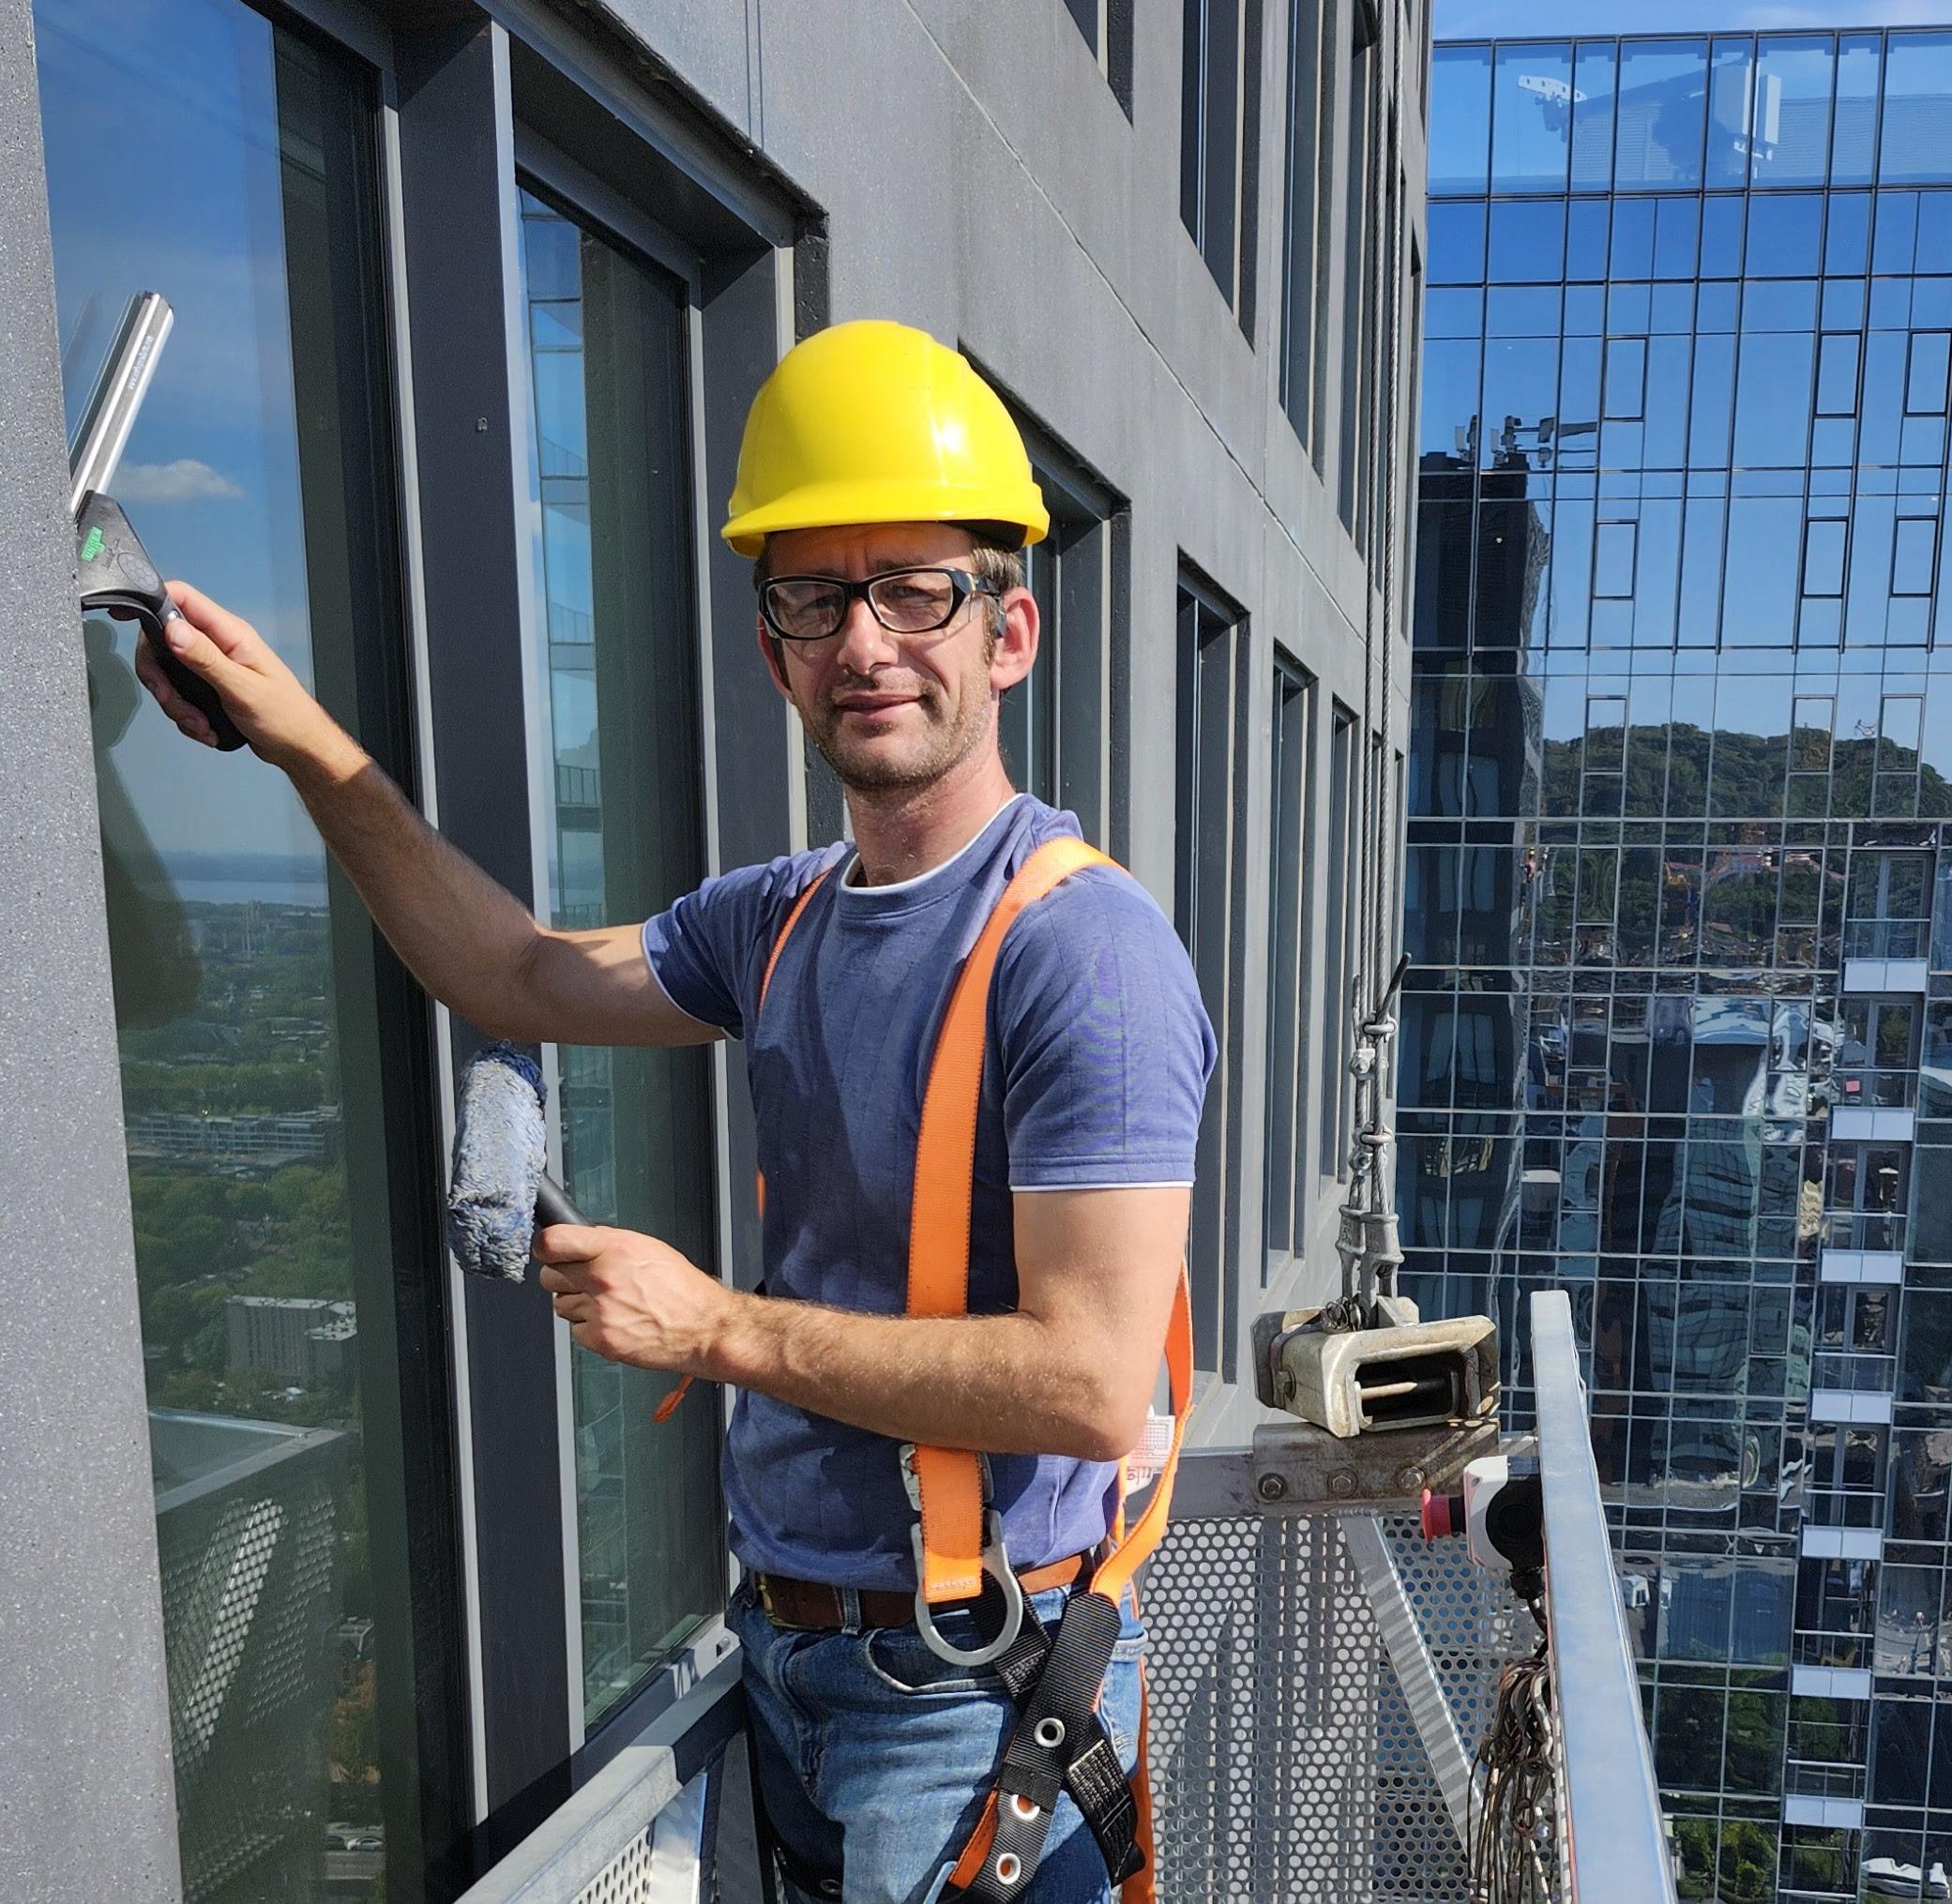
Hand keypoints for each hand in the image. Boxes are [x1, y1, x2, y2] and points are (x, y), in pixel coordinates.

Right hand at [131, 580, 357, 772]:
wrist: (298, 748)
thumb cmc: (284, 716)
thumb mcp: (242, 688)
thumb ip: (205, 659)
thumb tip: (171, 629)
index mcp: (229, 633)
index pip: (182, 598)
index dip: (150, 600)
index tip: (122, 614)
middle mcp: (217, 644)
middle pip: (162, 642)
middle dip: (161, 677)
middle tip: (173, 701)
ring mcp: (211, 666)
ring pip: (167, 674)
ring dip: (176, 705)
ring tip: (201, 724)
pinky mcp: (208, 688)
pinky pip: (179, 695)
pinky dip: (186, 716)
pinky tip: (207, 729)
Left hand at [534, 1223, 734, 1372]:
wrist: (702, 1327)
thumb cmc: (681, 1288)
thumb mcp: (647, 1248)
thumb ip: (607, 1244)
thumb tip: (577, 1241)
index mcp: (615, 1249)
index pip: (552, 1243)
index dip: (545, 1247)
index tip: (547, 1250)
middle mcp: (603, 1278)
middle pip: (549, 1276)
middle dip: (563, 1276)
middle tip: (586, 1280)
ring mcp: (600, 1311)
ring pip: (560, 1305)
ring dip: (578, 1303)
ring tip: (610, 1303)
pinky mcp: (600, 1339)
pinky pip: (576, 1330)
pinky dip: (590, 1327)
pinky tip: (615, 1321)